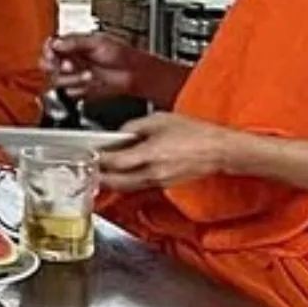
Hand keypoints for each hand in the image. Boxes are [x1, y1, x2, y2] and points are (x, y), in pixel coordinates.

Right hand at [42, 32, 158, 102]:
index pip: (51, 47)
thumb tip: (56, 43)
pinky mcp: (79, 89)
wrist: (134, 74)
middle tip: (68, 66)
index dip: (49, 51)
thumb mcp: (98, 42)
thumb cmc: (122, 55)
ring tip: (88, 74)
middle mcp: (71, 59)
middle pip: (48, 64)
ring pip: (57, 80)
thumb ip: (75, 43)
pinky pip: (68, 92)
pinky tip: (90, 83)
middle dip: (56, 66)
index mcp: (73, 44)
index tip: (53, 54)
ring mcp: (74, 75)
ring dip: (72, 78)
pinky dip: (78, 88)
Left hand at [97, 112, 237, 190]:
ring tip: (102, 170)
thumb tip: (120, 133)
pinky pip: (138, 185)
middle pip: (116, 182)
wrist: (218, 150)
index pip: (115, 162)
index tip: (91, 153)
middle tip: (89, 166)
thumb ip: (134, 126)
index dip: (99, 159)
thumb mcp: (160, 119)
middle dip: (99, 175)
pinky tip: (123, 171)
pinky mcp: (164, 184)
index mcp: (150, 154)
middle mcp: (152, 172)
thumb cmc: (195, 133)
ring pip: (126, 186)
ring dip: (111, 181)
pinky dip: (127, 180)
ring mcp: (158, 181)